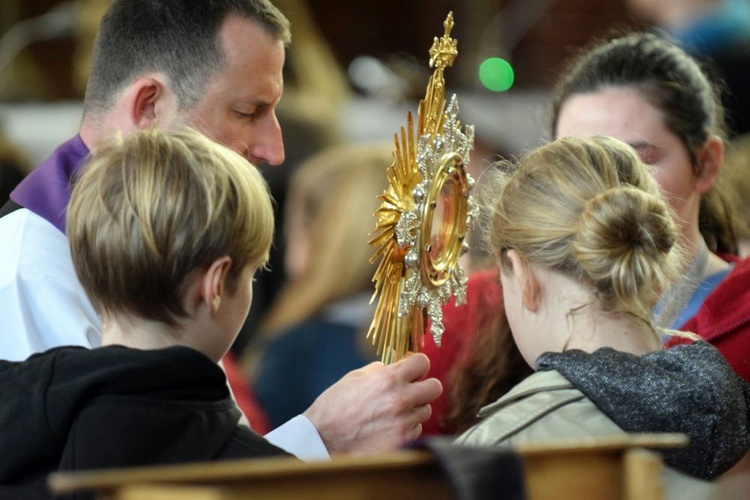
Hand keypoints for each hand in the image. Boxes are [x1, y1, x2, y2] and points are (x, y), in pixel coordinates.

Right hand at [303, 352, 441, 453]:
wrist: (322, 438)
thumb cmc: (334, 407)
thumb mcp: (353, 377)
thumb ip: (378, 370)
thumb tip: (394, 367)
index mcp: (388, 378)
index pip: (423, 362)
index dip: (418, 364)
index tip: (413, 369)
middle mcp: (400, 399)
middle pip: (435, 387)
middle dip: (425, 386)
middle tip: (412, 389)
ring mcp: (402, 422)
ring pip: (426, 410)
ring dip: (415, 408)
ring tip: (396, 410)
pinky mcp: (401, 440)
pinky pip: (417, 429)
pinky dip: (408, 426)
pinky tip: (391, 424)